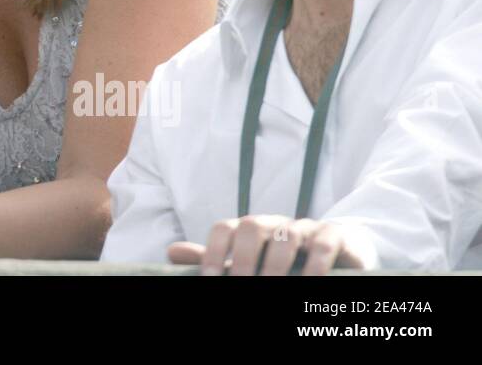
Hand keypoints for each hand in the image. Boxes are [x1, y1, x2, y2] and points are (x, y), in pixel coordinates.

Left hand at [169, 215, 368, 275]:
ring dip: (277, 264)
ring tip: (274, 287)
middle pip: (251, 226)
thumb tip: (172, 252)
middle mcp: (274, 223)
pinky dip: (316, 264)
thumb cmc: (284, 261)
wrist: (338, 253)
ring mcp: (304, 227)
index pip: (224, 228)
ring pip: (287, 235)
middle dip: (242, 257)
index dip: (213, 252)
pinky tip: (310, 283)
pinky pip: (324, 243)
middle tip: (242, 284)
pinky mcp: (334, 235)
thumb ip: (215, 259)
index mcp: (249, 228)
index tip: (210, 280)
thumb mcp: (249, 262)